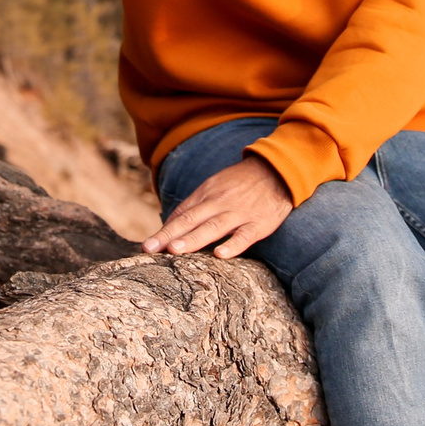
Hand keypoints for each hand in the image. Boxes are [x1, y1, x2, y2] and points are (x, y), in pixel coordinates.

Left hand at [142, 153, 294, 259]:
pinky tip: (220, 254)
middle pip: (191, 220)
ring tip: (174, 250)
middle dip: (169, 235)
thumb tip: (169, 226)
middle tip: (149, 249)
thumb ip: (194, 206)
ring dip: (193, 239)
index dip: (164, 230)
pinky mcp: (259, 224)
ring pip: (213, 227)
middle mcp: (219, 203)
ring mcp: (239, 213)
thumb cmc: (240, 183)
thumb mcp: (214, 187)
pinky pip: (245, 236)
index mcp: (207, 194)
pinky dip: (233, 245)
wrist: (277, 171)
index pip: (181, 214)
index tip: (147, 246)